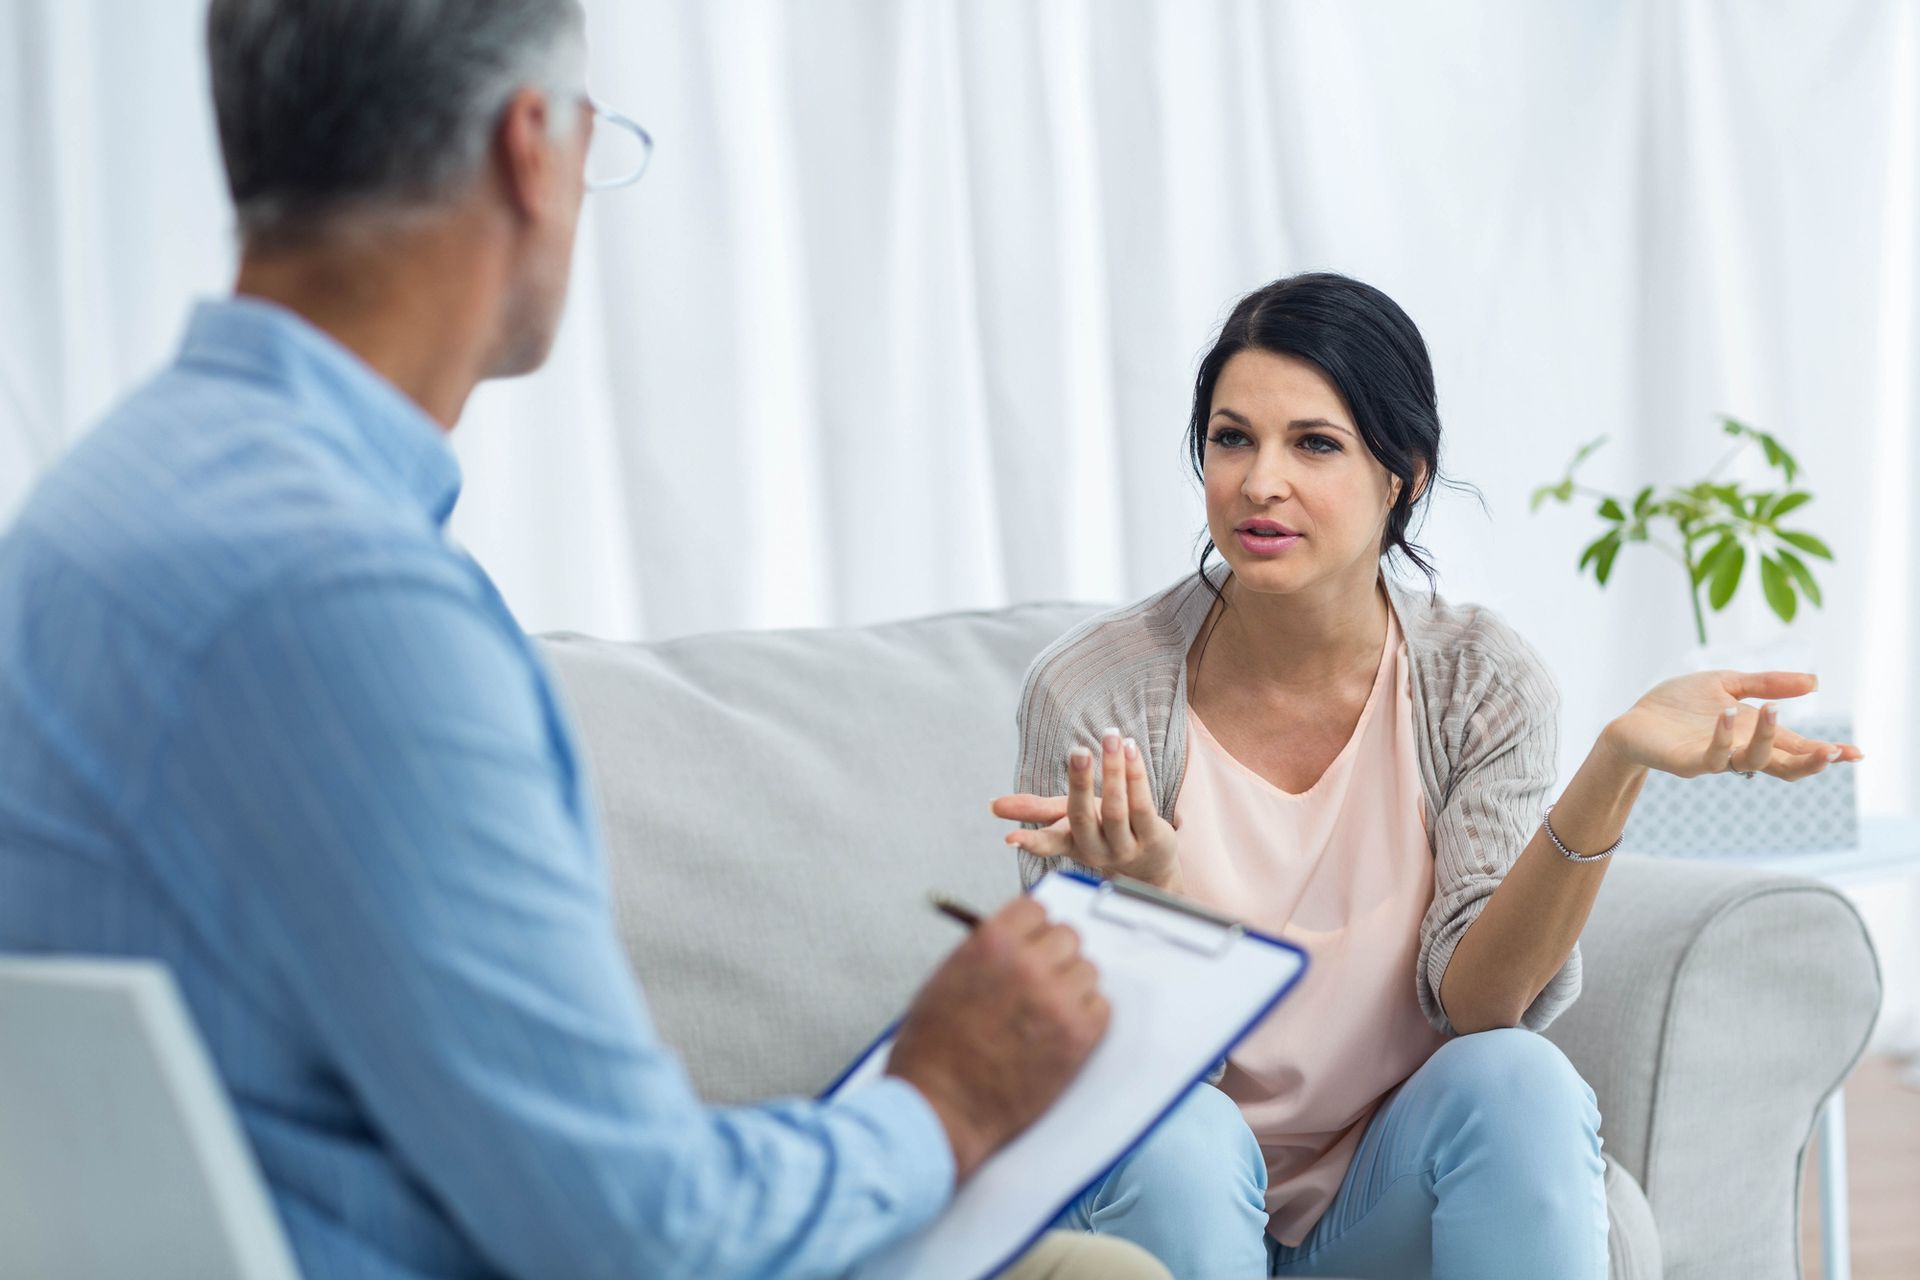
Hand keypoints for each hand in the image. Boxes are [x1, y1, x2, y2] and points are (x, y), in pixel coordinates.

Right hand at [886, 897, 1107, 1181]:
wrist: (939, 1107)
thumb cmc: (932, 1053)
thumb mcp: (944, 980)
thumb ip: (983, 954)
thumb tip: (1013, 943)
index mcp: (991, 943)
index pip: (1036, 909)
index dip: (1034, 929)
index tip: (1033, 942)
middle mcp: (1028, 964)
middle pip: (1068, 937)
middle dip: (1055, 956)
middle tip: (1044, 978)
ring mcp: (1056, 1000)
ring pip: (1088, 971)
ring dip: (1072, 986)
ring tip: (1049, 1010)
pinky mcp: (1076, 1037)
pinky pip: (1101, 1008)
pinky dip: (1087, 1017)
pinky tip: (1063, 1030)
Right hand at [990, 728, 1183, 892]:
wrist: (1150, 869)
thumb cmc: (1103, 836)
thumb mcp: (1067, 822)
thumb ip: (1033, 810)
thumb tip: (992, 805)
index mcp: (1071, 844)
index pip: (1048, 843)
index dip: (1030, 842)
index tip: (1010, 841)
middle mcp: (1096, 849)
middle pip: (1083, 816)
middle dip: (1080, 783)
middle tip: (1078, 752)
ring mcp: (1125, 846)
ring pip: (1116, 808)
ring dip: (1113, 769)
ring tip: (1110, 736)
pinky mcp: (1153, 838)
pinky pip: (1142, 804)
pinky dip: (1136, 774)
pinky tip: (1130, 749)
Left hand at [1604, 670, 1863, 780]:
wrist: (1634, 719)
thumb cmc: (1678, 705)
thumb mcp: (1727, 684)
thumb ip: (1768, 684)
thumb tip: (1815, 682)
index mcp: (1754, 734)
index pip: (1797, 747)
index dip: (1825, 752)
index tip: (1857, 753)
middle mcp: (1740, 750)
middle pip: (1784, 765)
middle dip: (1810, 761)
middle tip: (1833, 752)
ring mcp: (1716, 759)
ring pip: (1753, 761)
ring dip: (1768, 739)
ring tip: (1775, 711)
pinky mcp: (1689, 762)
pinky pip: (1712, 756)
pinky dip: (1723, 737)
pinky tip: (1728, 714)